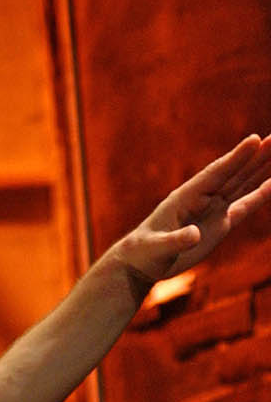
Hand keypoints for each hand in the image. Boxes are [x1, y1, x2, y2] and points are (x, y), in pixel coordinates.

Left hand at [111, 133, 270, 284]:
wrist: (142, 262)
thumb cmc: (144, 253)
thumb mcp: (156, 248)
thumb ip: (175, 241)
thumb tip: (195, 235)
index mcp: (185, 198)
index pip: (215, 174)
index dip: (235, 158)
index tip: (253, 139)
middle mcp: (202, 199)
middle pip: (233, 174)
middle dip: (255, 157)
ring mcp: (213, 209)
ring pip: (242, 185)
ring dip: (261, 169)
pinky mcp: (220, 224)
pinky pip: (245, 205)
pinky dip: (261, 194)